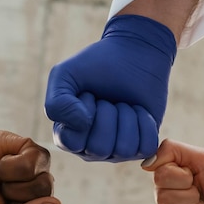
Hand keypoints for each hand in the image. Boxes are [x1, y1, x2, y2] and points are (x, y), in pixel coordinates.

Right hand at [44, 15, 175, 161]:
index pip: (72, 143)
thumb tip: (82, 125)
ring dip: (127, 117)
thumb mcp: (65, 75)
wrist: (134, 52)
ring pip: (124, 149)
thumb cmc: (96, 65)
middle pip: (100, 148)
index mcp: (68, 135)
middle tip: (108, 99)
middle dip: (107, 114)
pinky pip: (146, 147)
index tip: (87, 95)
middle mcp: (91, 148)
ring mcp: (117, 151)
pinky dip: (145, 123)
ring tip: (123, 104)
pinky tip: (138, 111)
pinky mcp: (142, 146)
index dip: (81, 115)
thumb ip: (57, 103)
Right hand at [142, 139, 203, 203]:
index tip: (195, 175)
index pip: (160, 177)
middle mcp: (165, 197)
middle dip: (190, 194)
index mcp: (167, 177)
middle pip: (163, 198)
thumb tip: (145, 165)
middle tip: (202, 192)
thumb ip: (170, 150)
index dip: (182, 177)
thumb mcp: (201, 156)